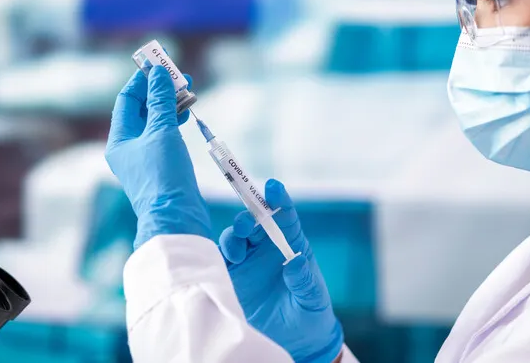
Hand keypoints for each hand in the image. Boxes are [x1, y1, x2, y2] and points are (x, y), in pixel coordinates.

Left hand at [105, 66, 210, 249]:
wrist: (177, 217)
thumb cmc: (164, 175)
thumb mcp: (162, 131)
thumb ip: (161, 99)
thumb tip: (157, 73)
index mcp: (119, 139)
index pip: (127, 99)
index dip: (143, 79)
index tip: (159, 63)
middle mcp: (128, 148)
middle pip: (142, 108)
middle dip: (161, 90)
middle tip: (181, 75)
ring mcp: (145, 158)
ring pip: (156, 121)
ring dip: (171, 104)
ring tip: (190, 91)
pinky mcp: (162, 166)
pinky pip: (166, 135)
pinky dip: (176, 121)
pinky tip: (187, 113)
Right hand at [219, 179, 343, 362]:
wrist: (294, 341)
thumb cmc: (309, 314)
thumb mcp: (312, 298)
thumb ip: (304, 280)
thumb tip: (296, 262)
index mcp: (292, 244)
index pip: (285, 216)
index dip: (279, 199)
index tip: (273, 187)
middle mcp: (267, 247)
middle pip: (256, 221)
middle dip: (249, 217)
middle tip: (247, 225)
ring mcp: (247, 260)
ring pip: (235, 237)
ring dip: (234, 237)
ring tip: (237, 252)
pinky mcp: (231, 276)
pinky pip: (219, 260)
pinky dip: (217, 256)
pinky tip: (219, 262)